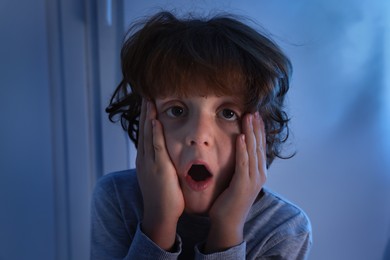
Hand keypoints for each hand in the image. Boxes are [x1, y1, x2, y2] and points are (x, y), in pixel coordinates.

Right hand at [136, 99, 184, 249]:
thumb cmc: (163, 197)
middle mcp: (144, 159)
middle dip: (144, 113)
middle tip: (145, 96)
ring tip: (148, 101)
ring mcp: (149, 163)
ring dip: (148, 117)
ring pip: (147, 135)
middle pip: (143, 131)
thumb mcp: (159, 176)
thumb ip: (161, 163)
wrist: (160, 215)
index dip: (146, 118)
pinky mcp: (158, 167)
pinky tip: (154, 120)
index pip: (145, 134)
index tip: (148, 105)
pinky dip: (154, 133)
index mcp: (145, 160)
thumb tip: (165, 155)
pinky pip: (156, 146)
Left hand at [205, 112, 266, 252]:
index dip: (259, 131)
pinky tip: (241, 137)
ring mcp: (253, 180)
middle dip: (256, 127)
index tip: (256, 116)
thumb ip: (241, 167)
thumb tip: (237, 153)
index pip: (260, 147)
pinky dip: (242, 149)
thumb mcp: (238, 181)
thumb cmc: (230, 202)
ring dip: (251, 133)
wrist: (228, 223)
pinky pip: (243, 163)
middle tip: (254, 111)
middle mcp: (259, 174)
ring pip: (252, 151)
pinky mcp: (243, 185)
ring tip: (249, 117)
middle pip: (259, 146)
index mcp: (259, 173)